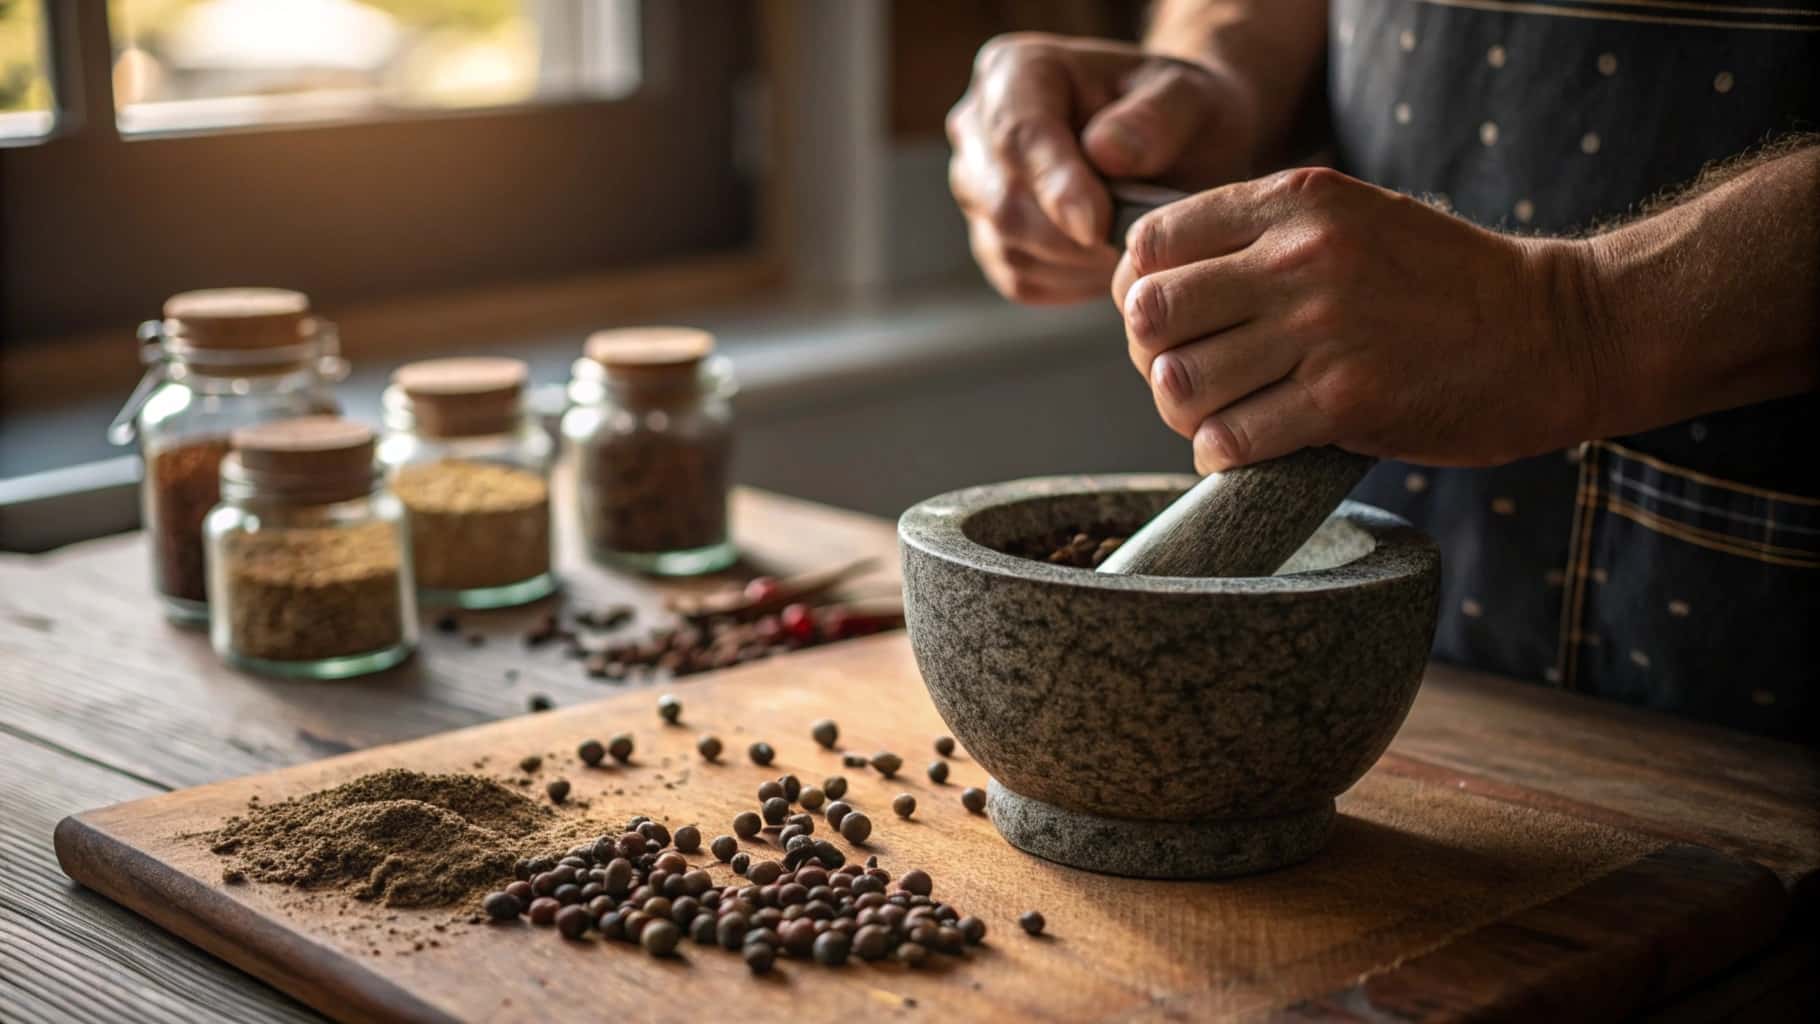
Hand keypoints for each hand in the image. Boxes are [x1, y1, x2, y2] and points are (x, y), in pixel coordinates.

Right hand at [947, 33, 1260, 304]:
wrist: (1174, 147)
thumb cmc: (1177, 114)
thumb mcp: (1190, 98)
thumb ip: (1156, 118)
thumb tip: (1105, 152)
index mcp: (1014, 71)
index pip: (1017, 135)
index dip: (1056, 187)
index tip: (1099, 227)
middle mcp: (978, 129)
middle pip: (1004, 201)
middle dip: (1072, 235)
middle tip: (1137, 243)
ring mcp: (976, 188)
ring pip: (1010, 247)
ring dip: (1078, 261)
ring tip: (1131, 241)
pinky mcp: (991, 241)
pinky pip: (1021, 278)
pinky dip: (1072, 280)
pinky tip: (1108, 256)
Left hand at [1112, 168, 1600, 471]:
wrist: (1555, 331)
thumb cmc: (1442, 283)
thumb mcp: (1351, 220)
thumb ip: (1260, 237)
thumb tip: (1150, 284)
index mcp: (1295, 201)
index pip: (1152, 244)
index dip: (1138, 292)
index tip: (1166, 323)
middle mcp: (1300, 257)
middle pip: (1150, 316)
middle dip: (1151, 357)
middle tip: (1184, 375)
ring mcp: (1322, 329)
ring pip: (1179, 383)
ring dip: (1184, 412)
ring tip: (1217, 414)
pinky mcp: (1344, 401)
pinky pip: (1229, 438)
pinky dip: (1219, 452)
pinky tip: (1243, 446)